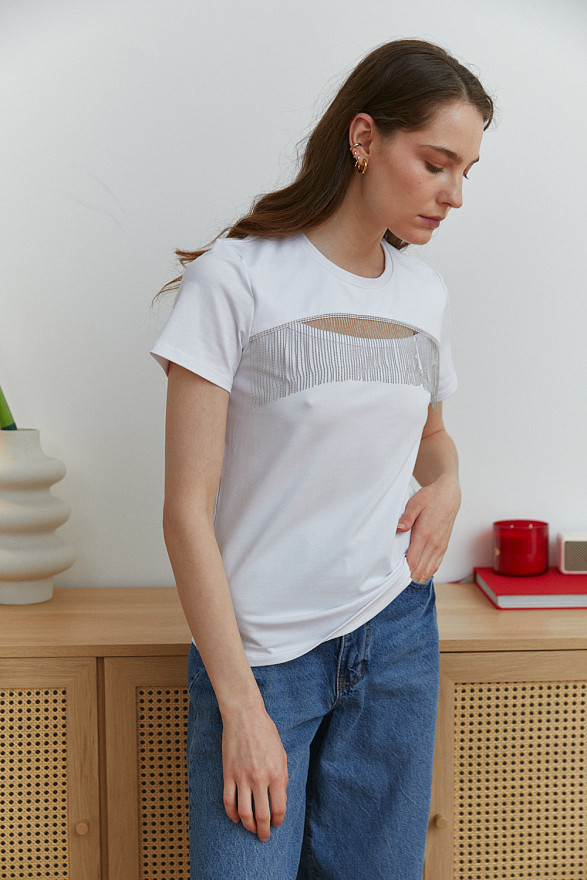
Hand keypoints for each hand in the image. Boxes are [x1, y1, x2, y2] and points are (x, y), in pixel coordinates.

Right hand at [221, 701, 288, 841]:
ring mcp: (242, 777)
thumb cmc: (266, 732)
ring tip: (251, 829)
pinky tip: (236, 818)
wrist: (244, 715)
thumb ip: (282, 776)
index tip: (276, 824)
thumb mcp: (281, 753)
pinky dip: (232, 814)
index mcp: (276, 773)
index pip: (279, 808)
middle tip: (264, 837)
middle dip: (264, 831)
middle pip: (262, 815)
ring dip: (248, 826)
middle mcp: (260, 778)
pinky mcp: (228, 773)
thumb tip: (280, 797)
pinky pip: (228, 801)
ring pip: (244, 812)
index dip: (278, 821)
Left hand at [397, 475, 460, 581]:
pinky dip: (427, 572)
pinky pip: (436, 565)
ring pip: (429, 570)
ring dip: (418, 577)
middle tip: (395, 581)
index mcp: (425, 534)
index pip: (413, 561)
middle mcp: (434, 543)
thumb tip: (398, 528)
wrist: (449, 495)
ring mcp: (440, 546)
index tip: (393, 577)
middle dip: (408, 578)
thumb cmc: (430, 498)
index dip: (403, 572)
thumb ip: (406, 517)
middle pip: (420, 569)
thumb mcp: (415, 503)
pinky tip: (418, 574)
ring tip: (405, 581)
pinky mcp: (444, 547)